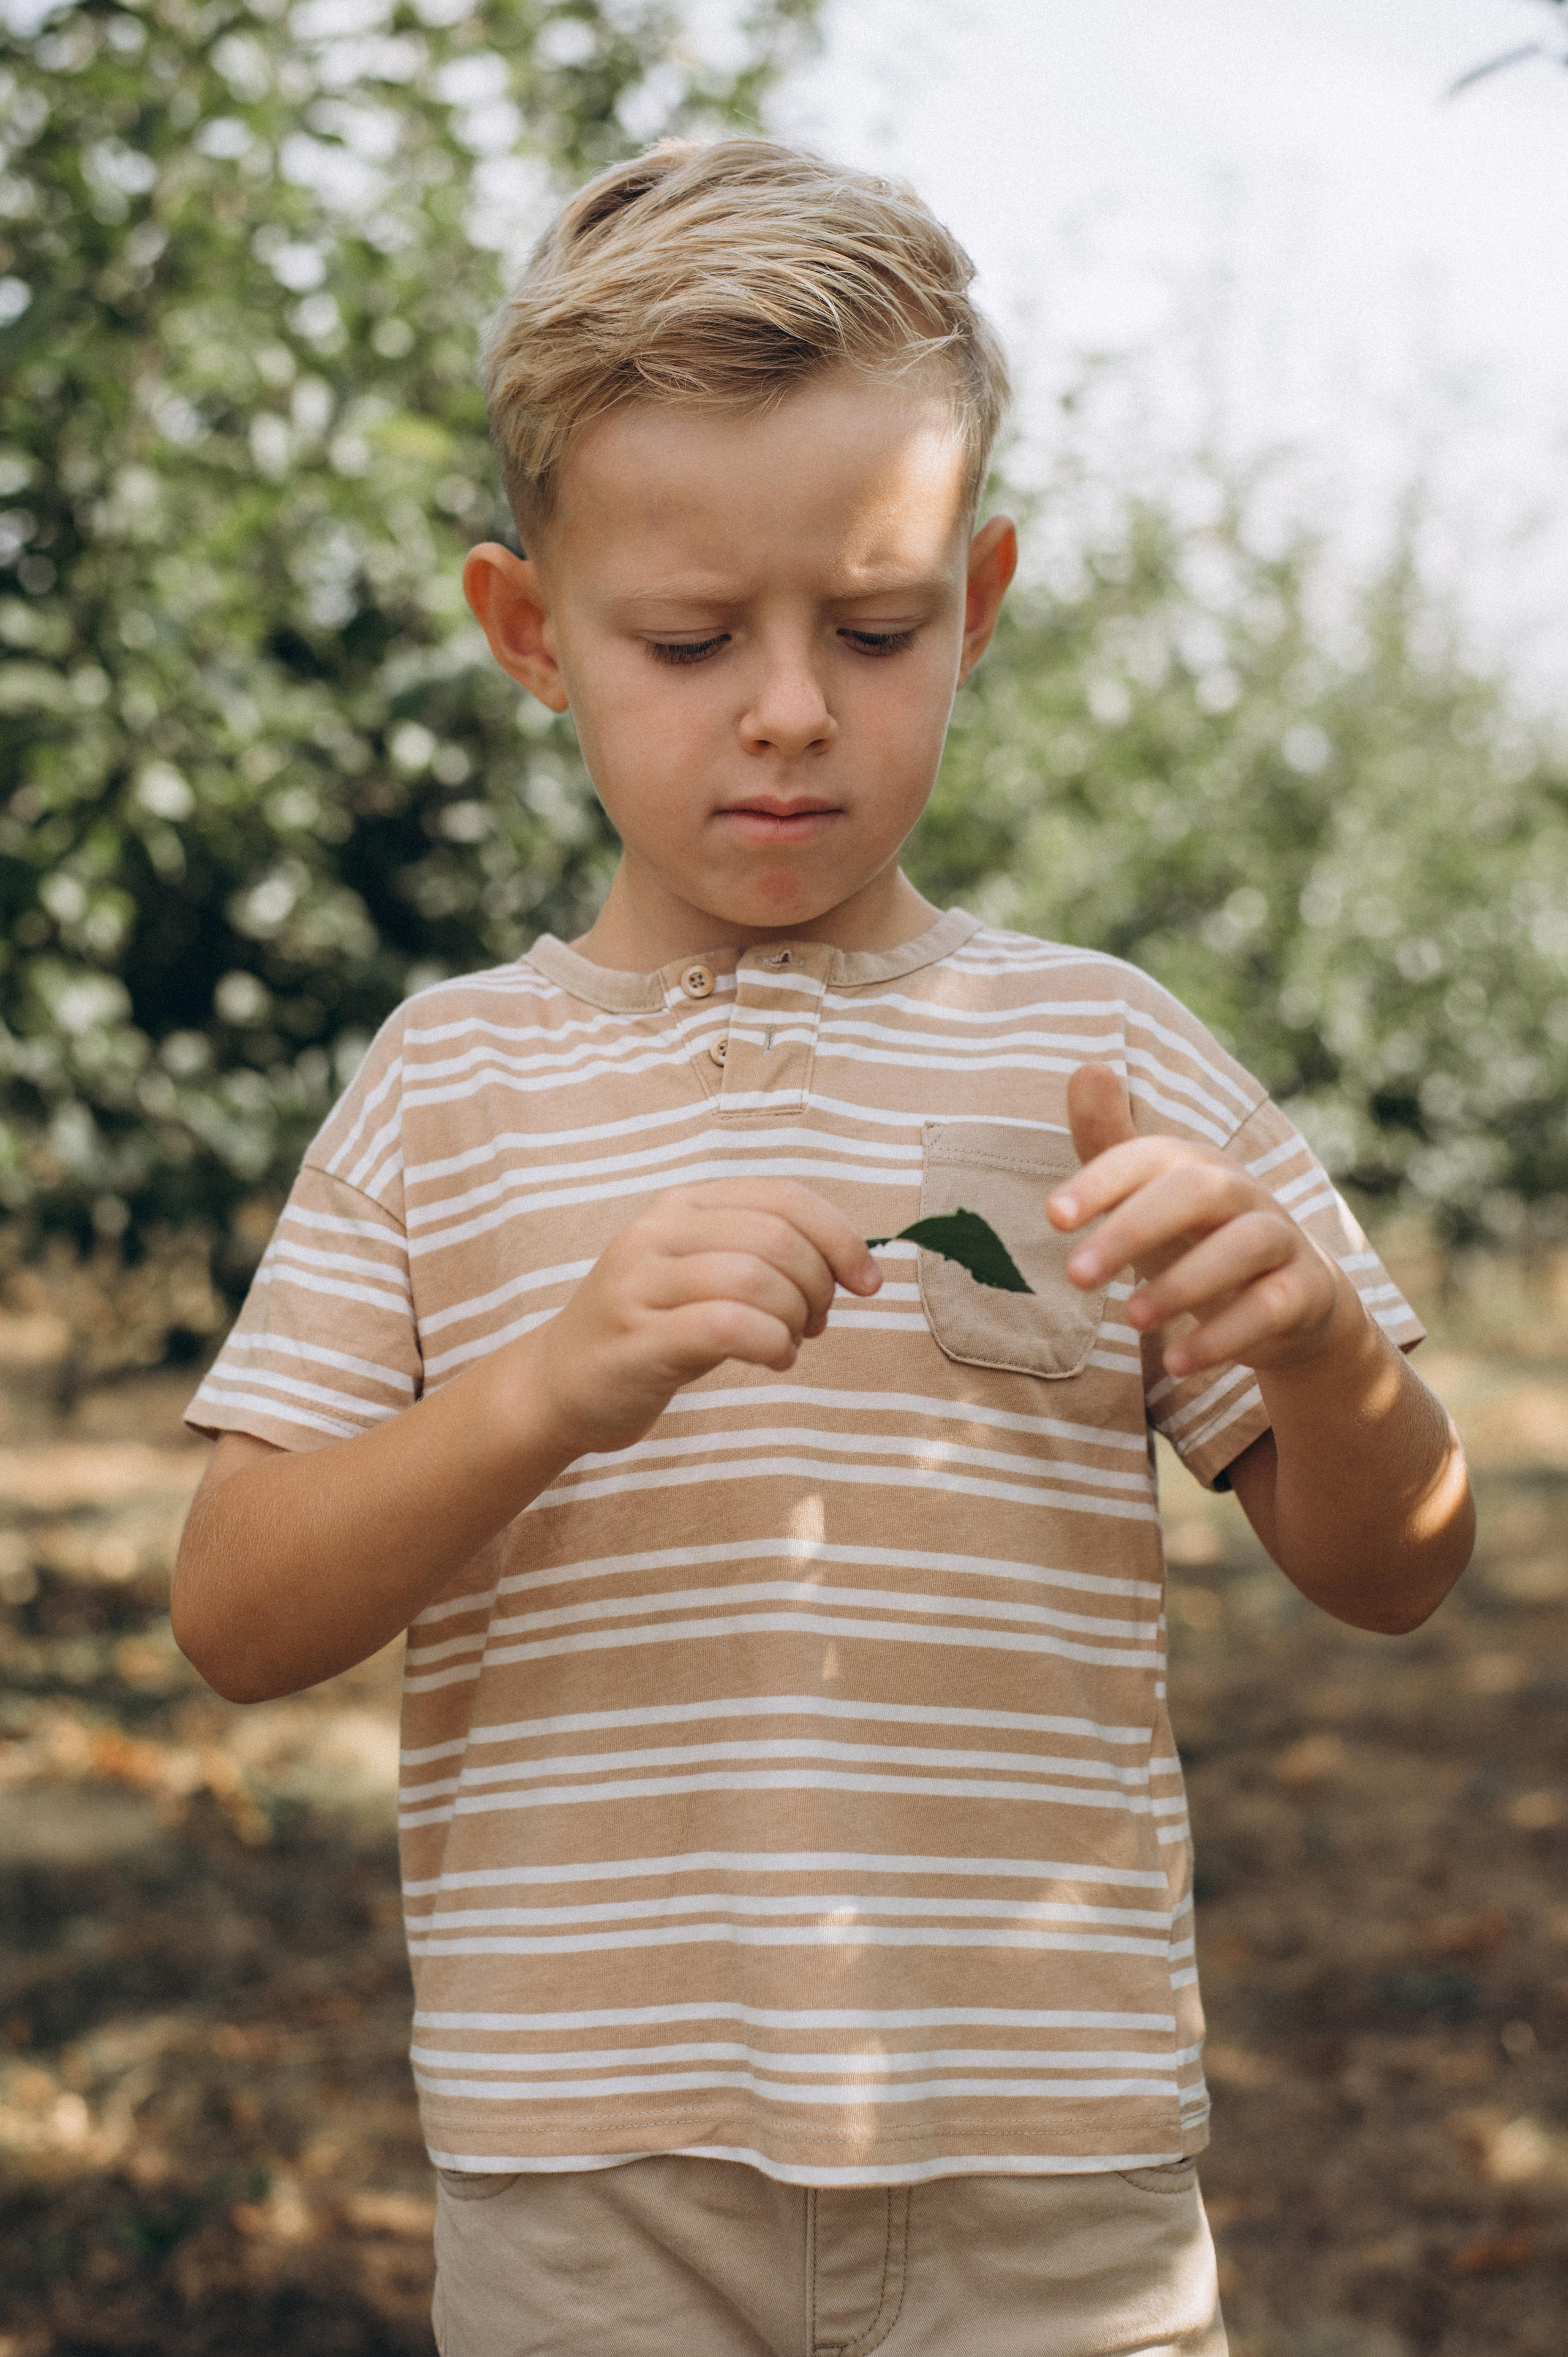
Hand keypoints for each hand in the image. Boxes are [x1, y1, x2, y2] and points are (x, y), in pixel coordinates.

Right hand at [533, 1180, 881, 1455]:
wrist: (560, 1383)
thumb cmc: (651, 1328)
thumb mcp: (703, 1274)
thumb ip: (762, 1255)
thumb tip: (849, 1264)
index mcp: (682, 1206)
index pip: (783, 1197)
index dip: (840, 1237)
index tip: (867, 1282)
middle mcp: (657, 1233)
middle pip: (776, 1238)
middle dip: (818, 1285)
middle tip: (815, 1323)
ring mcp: (640, 1284)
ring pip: (754, 1278)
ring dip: (794, 1317)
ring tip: (788, 1344)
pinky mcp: (636, 1339)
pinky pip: (727, 1326)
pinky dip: (770, 1344)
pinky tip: (772, 1359)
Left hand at [1044, 1063, 1344, 1379]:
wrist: (1292, 1300)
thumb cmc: (1198, 1239)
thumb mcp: (1150, 1196)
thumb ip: (1110, 1143)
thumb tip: (1087, 1066)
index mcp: (1195, 1165)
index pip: (1149, 1157)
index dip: (1102, 1181)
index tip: (1052, 1217)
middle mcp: (1241, 1193)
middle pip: (1199, 1190)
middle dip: (1133, 1228)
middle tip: (1074, 1275)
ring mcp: (1280, 1240)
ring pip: (1245, 1245)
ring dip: (1183, 1282)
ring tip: (1129, 1318)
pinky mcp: (1306, 1291)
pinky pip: (1272, 1307)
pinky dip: (1224, 1335)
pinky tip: (1176, 1361)